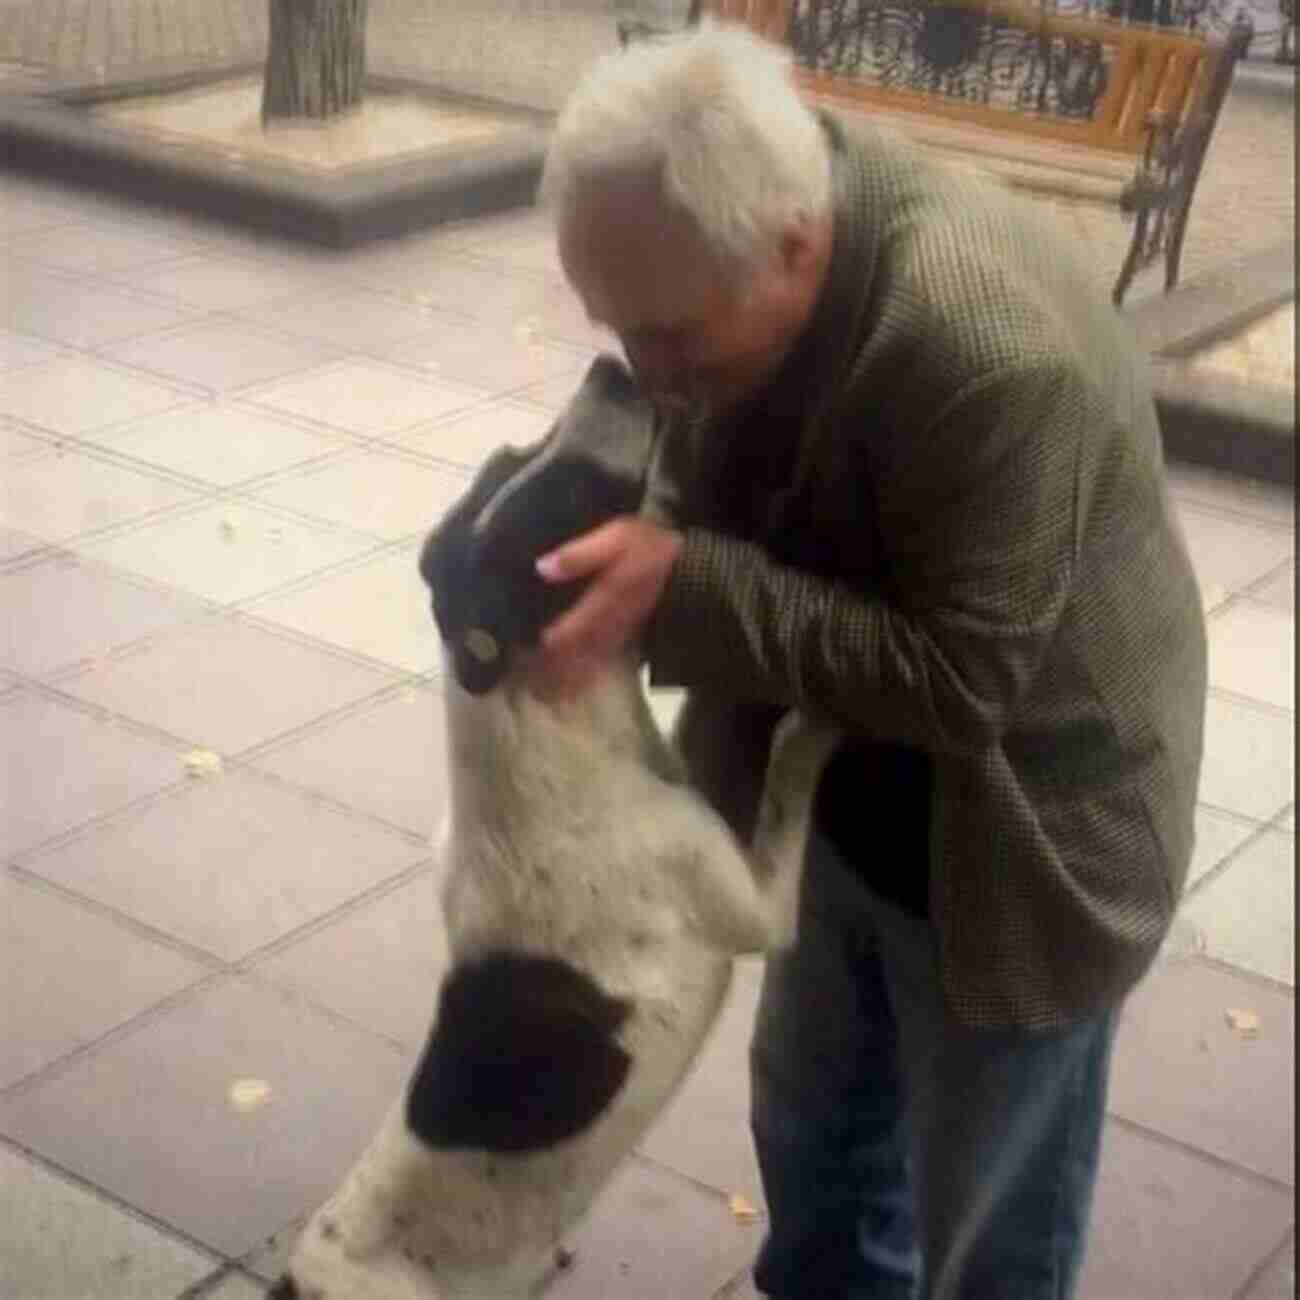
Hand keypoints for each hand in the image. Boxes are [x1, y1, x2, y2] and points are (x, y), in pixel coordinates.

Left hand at [530, 517, 682, 693]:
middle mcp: (606, 627)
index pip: (561, 634)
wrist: (692, 571)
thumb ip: (580, 554)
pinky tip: (569, 683)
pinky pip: (601, 663)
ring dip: (563, 679)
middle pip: (570, 657)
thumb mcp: (619, 537)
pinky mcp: (627, 640)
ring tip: (539, 693)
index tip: (513, 652)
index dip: (537, 647)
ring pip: (585, 665)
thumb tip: (541, 567)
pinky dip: (583, 675)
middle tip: (519, 682)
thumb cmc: (652, 549)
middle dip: (546, 671)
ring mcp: (618, 637)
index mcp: (600, 604)